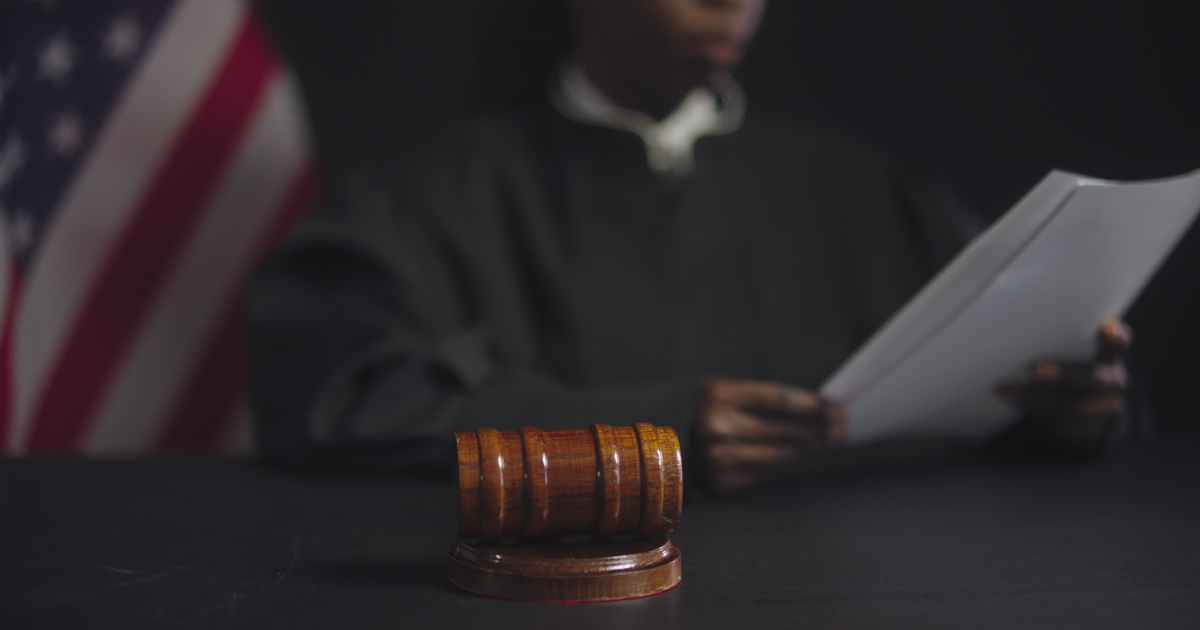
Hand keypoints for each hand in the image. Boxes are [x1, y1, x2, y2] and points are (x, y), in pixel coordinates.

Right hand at [693, 378, 846, 493]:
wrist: (670, 447)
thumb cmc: (715, 416)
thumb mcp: (734, 396)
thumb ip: (771, 403)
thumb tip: (824, 411)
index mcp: (718, 393)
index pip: (779, 400)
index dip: (814, 405)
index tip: (838, 407)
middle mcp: (714, 424)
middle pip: (783, 428)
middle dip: (818, 428)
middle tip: (842, 428)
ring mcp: (715, 456)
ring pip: (779, 454)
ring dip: (804, 448)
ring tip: (819, 440)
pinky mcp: (720, 482)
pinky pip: (765, 473)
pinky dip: (781, 464)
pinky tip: (791, 455)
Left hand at [997, 318, 1130, 453]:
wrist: (1098, 409)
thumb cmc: (1076, 366)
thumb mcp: (1078, 350)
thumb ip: (1065, 337)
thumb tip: (1022, 323)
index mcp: (1111, 357)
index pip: (1119, 344)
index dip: (1115, 338)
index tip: (1106, 327)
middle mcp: (1114, 382)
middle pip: (1092, 380)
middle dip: (1061, 375)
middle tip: (1033, 369)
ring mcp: (1106, 409)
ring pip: (1071, 408)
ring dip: (1034, 399)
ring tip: (1005, 389)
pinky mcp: (1090, 430)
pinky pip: (1061, 424)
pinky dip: (1034, 413)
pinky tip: (1013, 402)